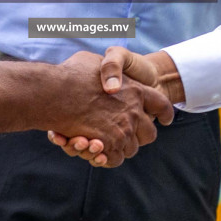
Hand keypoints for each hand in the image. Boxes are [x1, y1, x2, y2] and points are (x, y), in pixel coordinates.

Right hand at [44, 51, 173, 168]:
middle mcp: (134, 112)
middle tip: (128, 134)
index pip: (161, 104)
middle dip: (140, 135)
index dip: (164, 112)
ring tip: (104, 142)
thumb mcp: (95, 61)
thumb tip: (105, 71)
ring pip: (131, 148)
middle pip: (149, 133)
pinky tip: (97, 152)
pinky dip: (107, 158)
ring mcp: (122, 130)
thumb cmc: (70, 74)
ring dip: (120, 147)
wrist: (54, 92)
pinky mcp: (108, 145)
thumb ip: (106, 69)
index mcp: (136, 90)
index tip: (166, 119)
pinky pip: (115, 159)